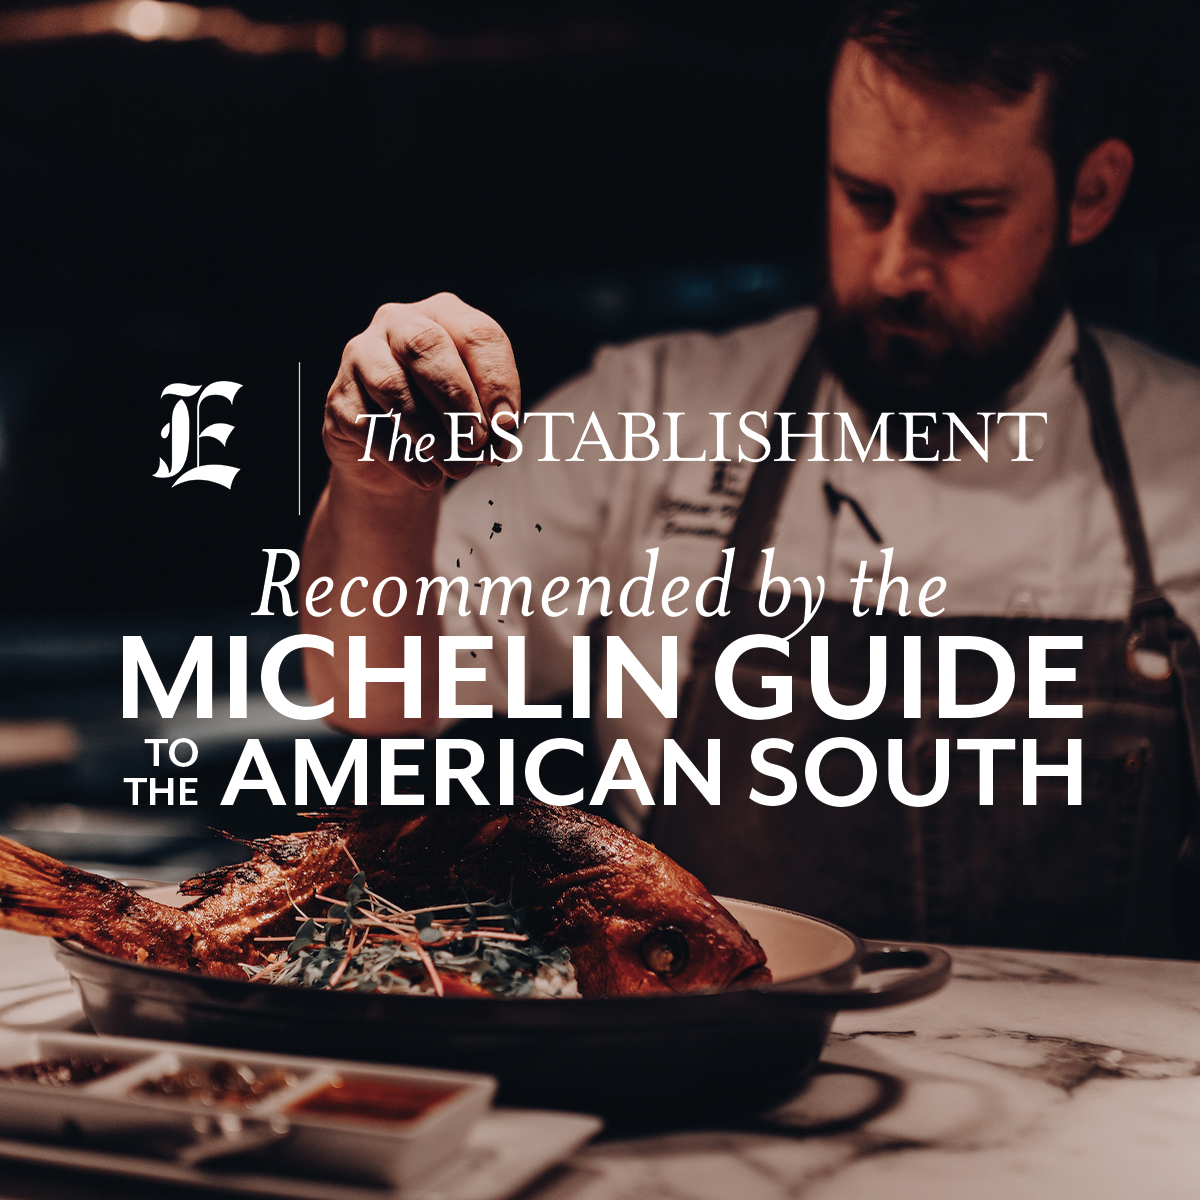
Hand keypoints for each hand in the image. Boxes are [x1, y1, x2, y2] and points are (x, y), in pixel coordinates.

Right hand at [323, 293, 521, 493]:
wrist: (396, 455)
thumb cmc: (447, 421)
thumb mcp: (478, 415)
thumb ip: (491, 420)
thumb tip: (498, 435)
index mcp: (444, 315)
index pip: (477, 333)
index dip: (497, 379)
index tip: (507, 424)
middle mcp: (397, 324)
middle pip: (426, 346)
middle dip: (457, 399)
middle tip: (477, 442)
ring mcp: (360, 357)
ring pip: (392, 385)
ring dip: (431, 433)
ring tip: (458, 468)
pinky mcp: (338, 398)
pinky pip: (366, 425)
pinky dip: (403, 457)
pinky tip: (428, 477)